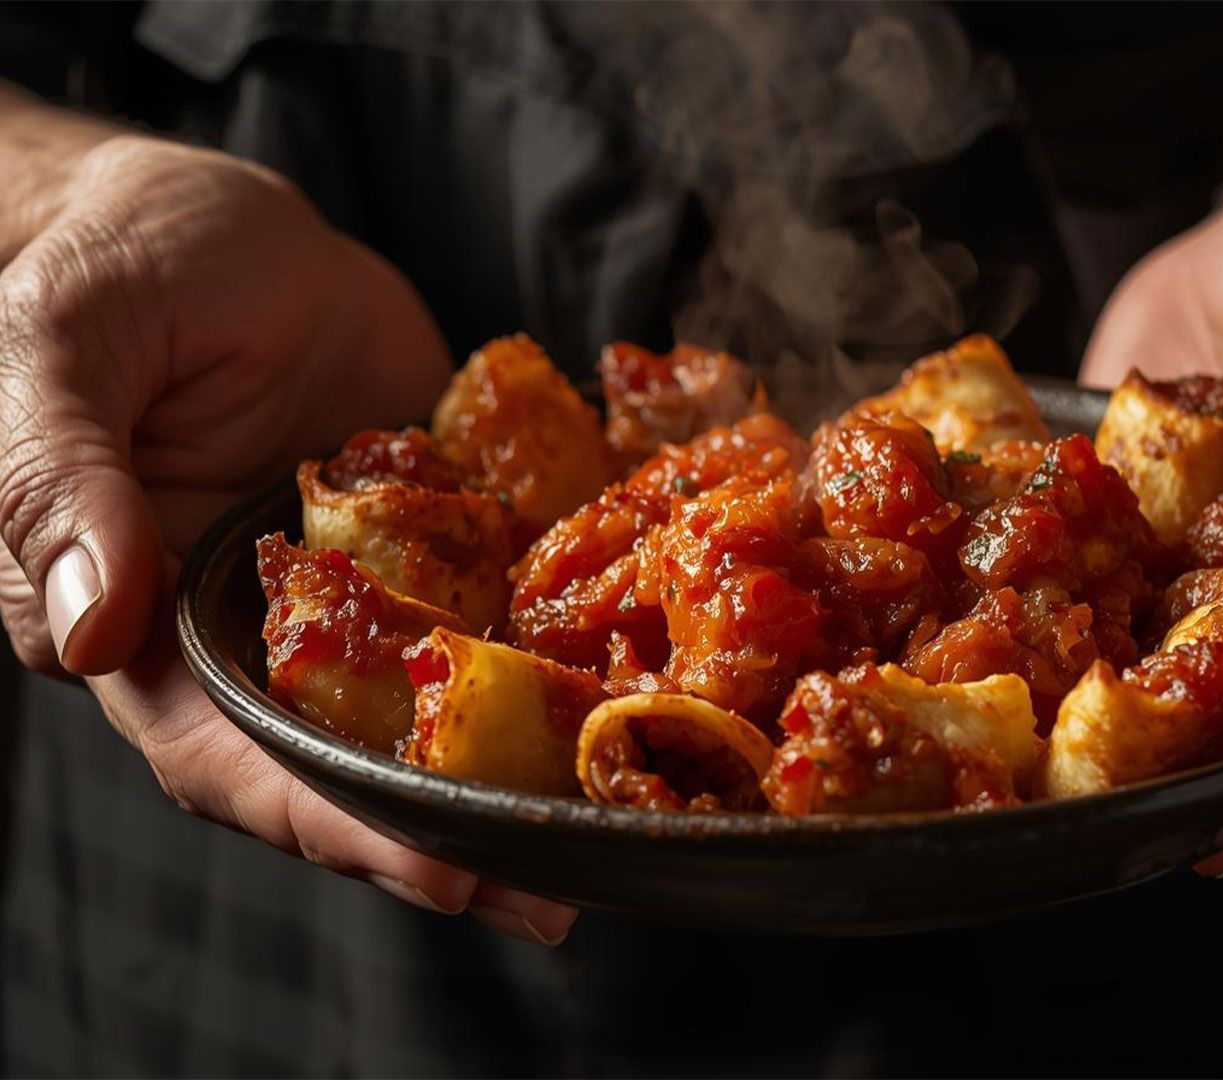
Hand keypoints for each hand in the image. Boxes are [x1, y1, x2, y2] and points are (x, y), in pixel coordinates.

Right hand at [0, 131, 574, 941]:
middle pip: (350, 763)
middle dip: (449, 830)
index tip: (436, 867)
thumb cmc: (119, 271)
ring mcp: (366, 592)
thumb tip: (89, 627)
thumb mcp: (60, 351)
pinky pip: (499, 602)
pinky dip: (560, 645)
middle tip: (555, 887)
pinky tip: (636, 679)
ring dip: (519, 765)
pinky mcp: (442, 540)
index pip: (228, 758)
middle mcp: (265, 634)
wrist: (227, 225)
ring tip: (615, 817)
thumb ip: (59, 484)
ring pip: (438, 703)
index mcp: (146, 625)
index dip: (327, 821)